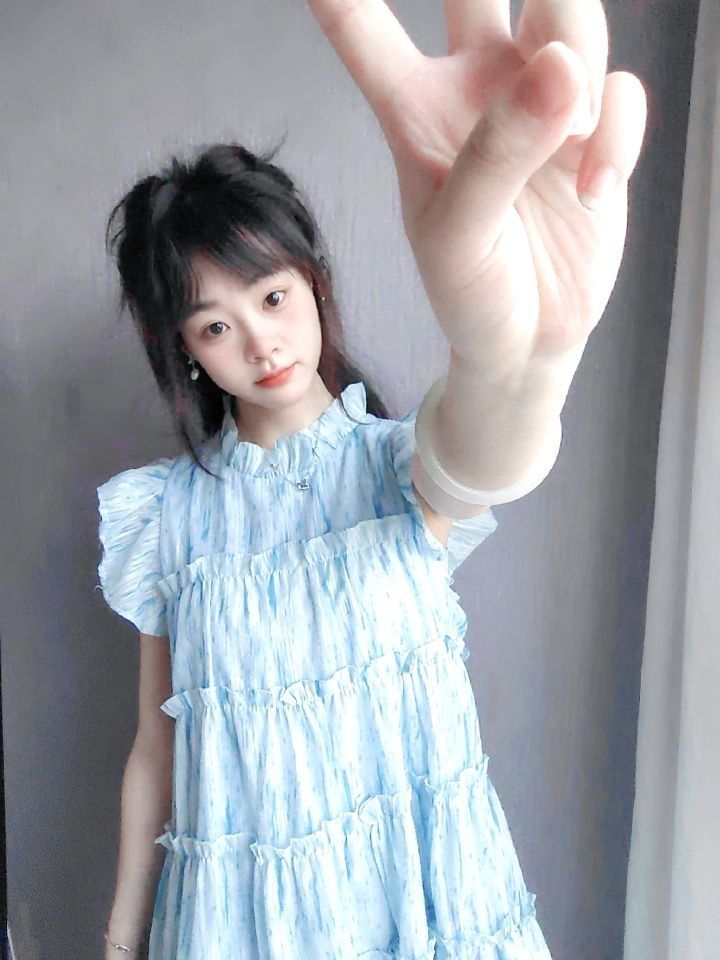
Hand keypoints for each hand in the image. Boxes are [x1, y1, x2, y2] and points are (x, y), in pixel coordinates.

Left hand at [307, 0, 647, 379]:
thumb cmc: (470, 289)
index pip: (366, 30)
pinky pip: (622, 91)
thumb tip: (560, 66)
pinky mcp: (598, 129)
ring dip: (580, 59)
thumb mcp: (458, 233)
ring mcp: (542, 103)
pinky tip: (591, 188)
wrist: (528, 340)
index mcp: (414, 110)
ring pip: (568, 15)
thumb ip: (495, 152)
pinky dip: (617, 134)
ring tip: (571, 131)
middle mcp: (476, 89)